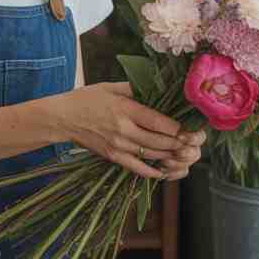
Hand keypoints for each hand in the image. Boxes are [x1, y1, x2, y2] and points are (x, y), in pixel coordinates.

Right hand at [65, 82, 204, 180]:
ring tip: (186, 154)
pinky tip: (166, 170)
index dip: (180, 128)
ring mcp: (118, 145)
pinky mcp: (113, 156)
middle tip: (196, 143)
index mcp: (125, 109)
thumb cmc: (86, 99)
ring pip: (153, 154)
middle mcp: (123, 129)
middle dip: (181, 143)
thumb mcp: (110, 87)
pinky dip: (154, 171)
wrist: (62, 118)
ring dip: (172, 156)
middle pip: (161, 141)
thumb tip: (158, 86)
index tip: (193, 129)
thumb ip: (135, 88)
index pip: (159, 122)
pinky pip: (138, 168)